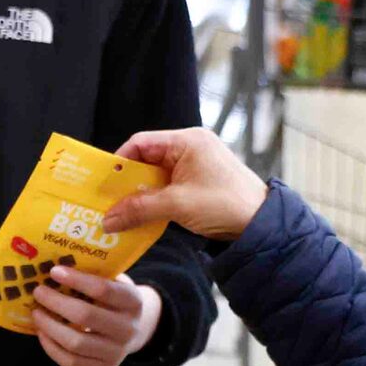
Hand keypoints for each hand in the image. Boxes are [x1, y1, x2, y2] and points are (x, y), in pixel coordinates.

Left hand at [33, 266, 163, 365]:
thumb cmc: (115, 300)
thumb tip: (53, 268)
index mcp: (133, 301)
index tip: (54, 271)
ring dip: (49, 326)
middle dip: (56, 302)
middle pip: (85, 316)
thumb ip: (93, 275)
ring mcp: (117, 353)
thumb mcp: (114, 282)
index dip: (76, 279)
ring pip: (75, 343)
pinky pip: (71, 362)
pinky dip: (51, 347)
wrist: (135, 330)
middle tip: (38, 292)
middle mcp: (128, 329)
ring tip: (36, 313)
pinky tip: (42, 332)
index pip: (103, 289)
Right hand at [99, 129, 269, 241]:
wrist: (261, 225)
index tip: (104, 183)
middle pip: (147, 159)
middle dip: (127, 182)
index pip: (142, 143)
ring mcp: (195, 165)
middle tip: (107, 200)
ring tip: (120, 212)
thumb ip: (139, 209)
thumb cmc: (226, 204)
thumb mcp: (177, 205)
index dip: (120, 162)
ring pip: (156, 176)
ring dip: (140, 194)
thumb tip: (107, 219)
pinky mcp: (198, 182)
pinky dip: (154, 200)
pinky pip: (168, 186)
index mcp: (187, 141)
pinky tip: (141, 216)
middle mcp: (190, 147)